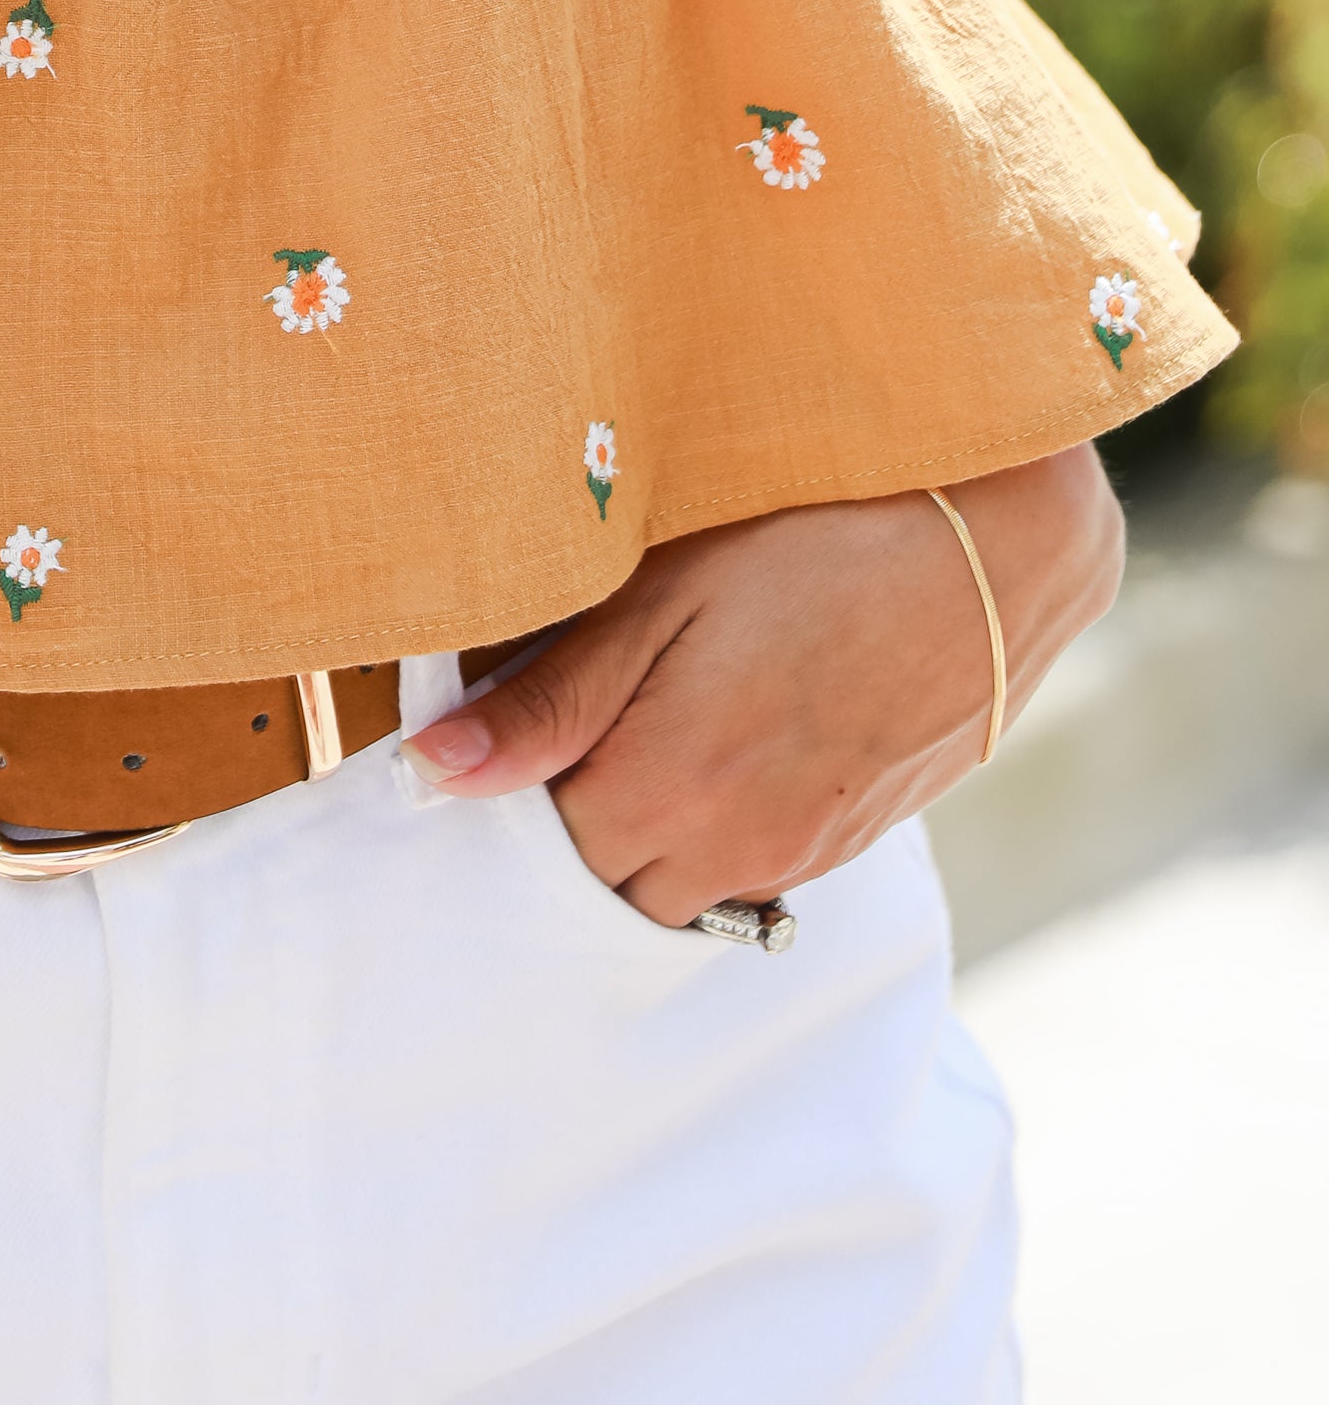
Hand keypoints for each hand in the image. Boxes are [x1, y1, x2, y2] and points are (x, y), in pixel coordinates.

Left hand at [400, 448, 1119, 924]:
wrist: (994, 548)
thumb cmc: (810, 539)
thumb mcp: (659, 594)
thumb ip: (548, 700)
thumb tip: (431, 778)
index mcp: (665, 791)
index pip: (536, 847)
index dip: (514, 782)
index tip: (512, 714)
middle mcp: (731, 850)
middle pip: (605, 880)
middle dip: (575, 815)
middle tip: (578, 710)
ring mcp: (802, 854)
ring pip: (680, 885)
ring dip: (648, 825)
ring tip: (653, 715)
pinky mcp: (852, 840)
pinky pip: (751, 868)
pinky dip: (717, 823)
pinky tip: (726, 730)